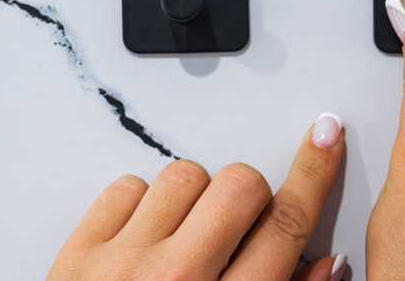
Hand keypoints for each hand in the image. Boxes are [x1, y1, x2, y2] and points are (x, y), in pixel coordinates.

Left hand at [48, 114, 347, 280]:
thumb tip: (327, 263)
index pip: (286, 225)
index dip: (314, 173)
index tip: (325, 139)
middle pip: (240, 187)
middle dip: (251, 195)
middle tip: (239, 223)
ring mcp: (120, 266)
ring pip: (185, 176)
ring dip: (197, 198)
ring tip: (186, 235)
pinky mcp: (77, 255)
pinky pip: (127, 187)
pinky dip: (143, 204)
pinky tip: (147, 237)